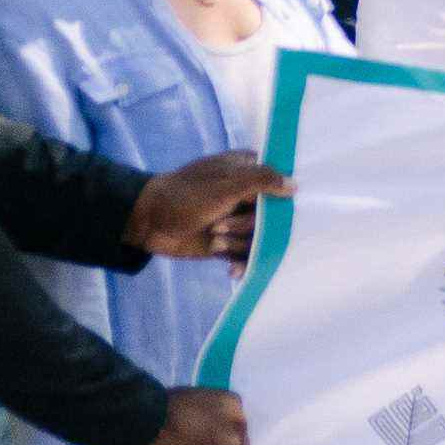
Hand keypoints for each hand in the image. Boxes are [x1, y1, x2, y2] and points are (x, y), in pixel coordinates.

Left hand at [125, 151, 281, 265]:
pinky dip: (241, 264)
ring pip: (261, 239)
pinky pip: (248, 255)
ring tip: (214, 240)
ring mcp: (237, 221)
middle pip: (274, 218)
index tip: (282, 210)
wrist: (149, 223)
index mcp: (247, 173)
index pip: (281, 183)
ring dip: (238, 243)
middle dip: (248, 226)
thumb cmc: (185, 196)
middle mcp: (247, 197)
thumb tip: (296, 186)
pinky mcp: (228, 243)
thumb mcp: (225, 185)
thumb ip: (262, 181)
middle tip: (220, 225)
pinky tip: (232, 271)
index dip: (284, 199)